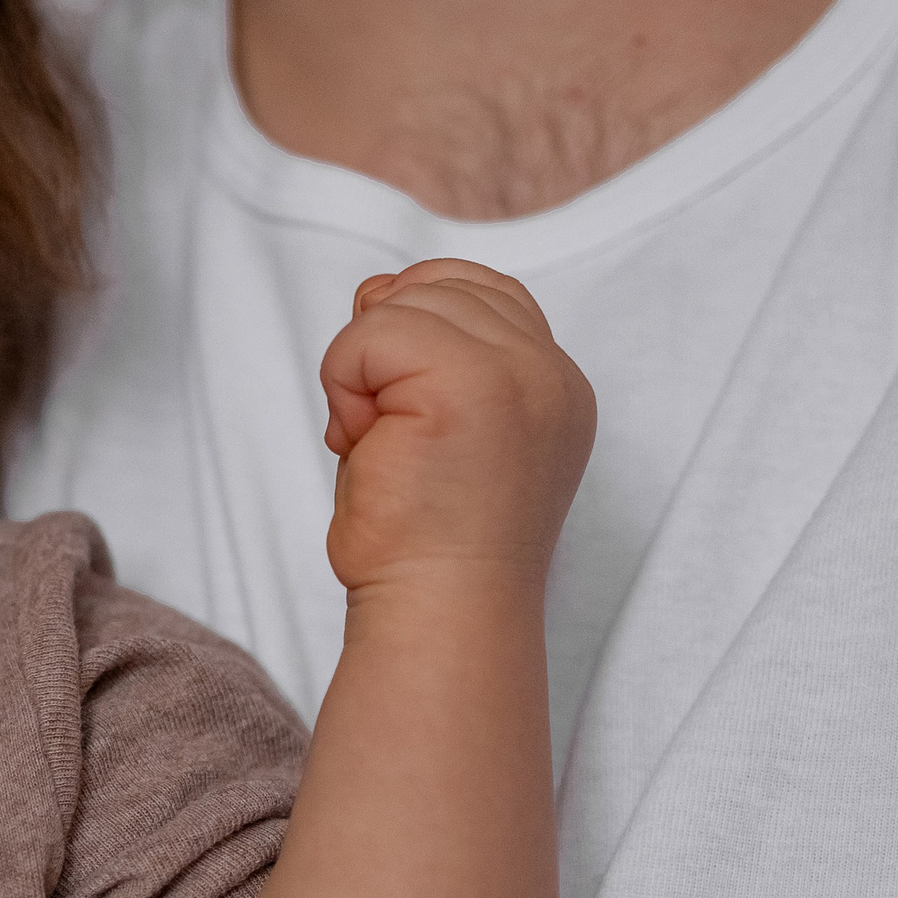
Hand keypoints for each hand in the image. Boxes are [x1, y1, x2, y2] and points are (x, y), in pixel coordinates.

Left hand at [318, 259, 594, 593]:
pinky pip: (371, 332)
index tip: (399, 409)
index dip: (414, 327)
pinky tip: (365, 443)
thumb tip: (378, 287)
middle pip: (436, 285)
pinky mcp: (471, 383)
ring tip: (383, 444)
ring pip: (399, 303)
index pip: (479, 290)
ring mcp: (519, 373)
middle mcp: (550, 372)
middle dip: (381, 350)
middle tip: (387, 436)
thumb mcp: (434, 424)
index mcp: (554, 384)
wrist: (438, 612)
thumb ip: (425, 353)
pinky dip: (344, 382)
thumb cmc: (422, 540)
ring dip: (359, 371)